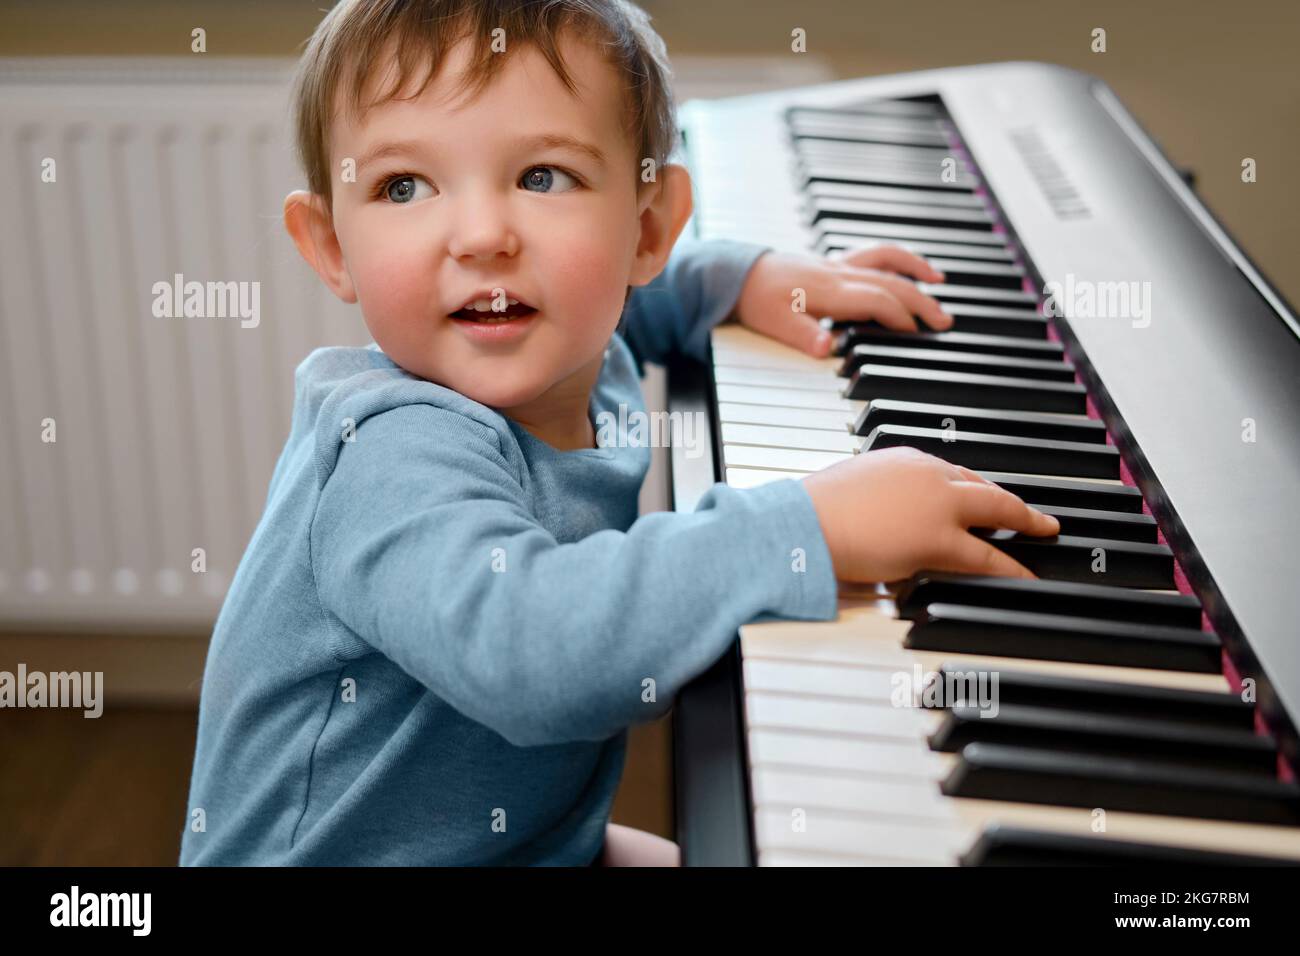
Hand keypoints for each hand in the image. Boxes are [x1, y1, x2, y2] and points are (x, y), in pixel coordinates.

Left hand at [734, 245, 953, 357]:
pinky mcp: (834, 262)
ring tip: (939, 281)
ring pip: (886, 259)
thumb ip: (803, 336)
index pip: (876, 299)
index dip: (900, 316)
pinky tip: (908, 268)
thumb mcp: (774, 324)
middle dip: (920, 300)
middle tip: (944, 322)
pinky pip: (873, 254)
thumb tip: (827, 350)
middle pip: (890, 281)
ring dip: (914, 268)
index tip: (918, 333)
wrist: (737, 274)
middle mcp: (838, 273)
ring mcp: (838, 264)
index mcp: (828, 290)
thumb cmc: (756, 300)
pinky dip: (896, 258)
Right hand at [801, 447, 1059, 582]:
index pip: (952, 472)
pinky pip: (987, 555)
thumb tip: (883, 514)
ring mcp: (938, 503)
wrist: (806, 524)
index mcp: (904, 460)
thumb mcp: (854, 491)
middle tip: (1034, 514)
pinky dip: (1013, 566)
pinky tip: (1027, 575)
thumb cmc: (815, 513)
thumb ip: (879, 497)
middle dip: (1012, 501)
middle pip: (983, 486)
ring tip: (1044, 534)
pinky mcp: (939, 538)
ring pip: (996, 512)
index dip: (975, 488)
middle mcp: (927, 473)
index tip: (985, 497)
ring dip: (1024, 524)